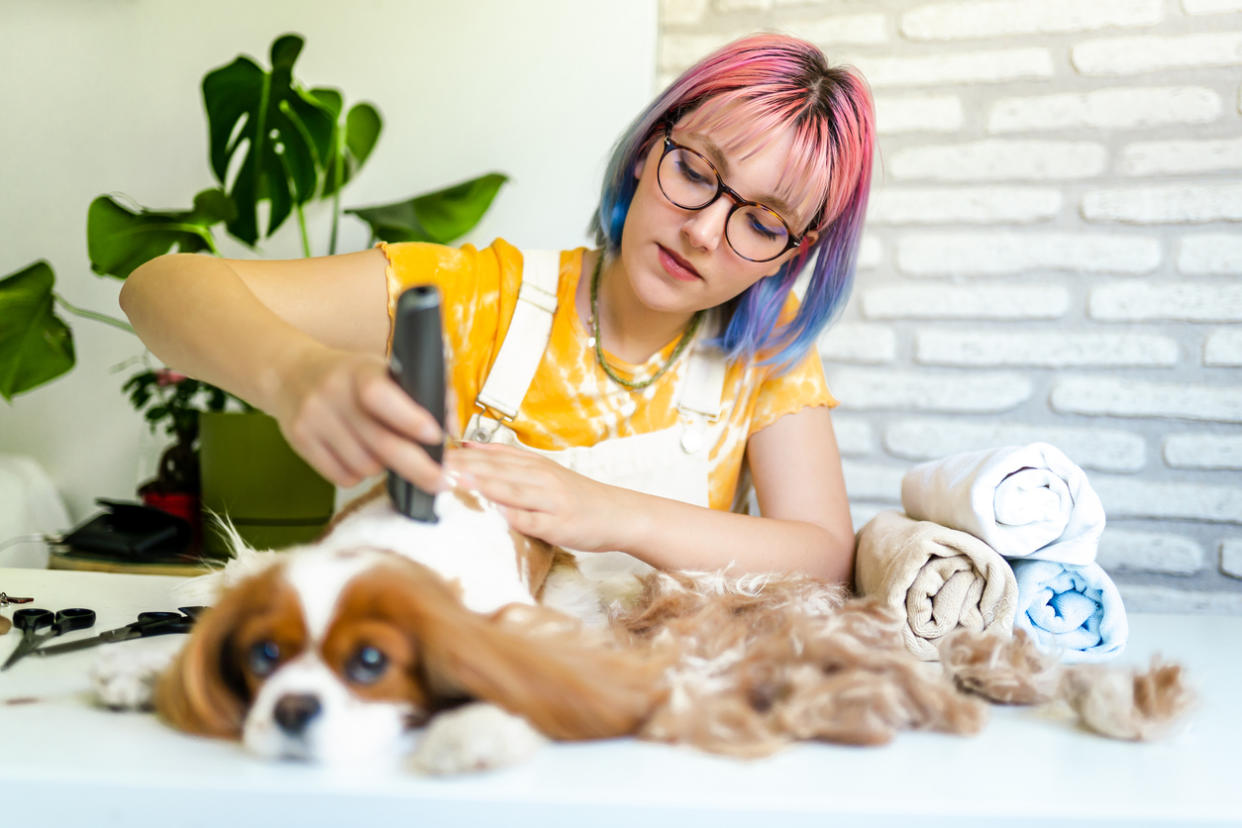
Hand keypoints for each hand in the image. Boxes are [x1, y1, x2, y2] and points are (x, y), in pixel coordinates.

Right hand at [271, 347, 444, 489]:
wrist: (289, 374)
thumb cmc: (351, 376)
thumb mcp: (381, 370)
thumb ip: (419, 393)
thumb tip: (450, 427)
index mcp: (359, 370)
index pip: (381, 396)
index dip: (411, 419)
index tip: (437, 437)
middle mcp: (333, 393)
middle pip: (381, 444)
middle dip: (419, 468)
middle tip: (443, 483)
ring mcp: (313, 419)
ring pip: (366, 466)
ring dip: (384, 468)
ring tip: (382, 451)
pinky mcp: (299, 442)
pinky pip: (343, 477)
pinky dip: (359, 474)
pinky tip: (357, 456)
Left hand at [444, 442, 625, 551]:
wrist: (620, 514)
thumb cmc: (578, 497)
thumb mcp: (544, 472)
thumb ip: (508, 460)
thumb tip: (467, 447)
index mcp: (534, 465)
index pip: (491, 455)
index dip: (460, 454)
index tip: (430, 454)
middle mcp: (541, 478)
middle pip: (495, 470)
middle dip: (462, 467)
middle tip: (430, 464)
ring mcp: (550, 502)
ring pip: (511, 490)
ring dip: (481, 484)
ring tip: (454, 480)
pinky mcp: (558, 525)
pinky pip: (531, 521)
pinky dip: (511, 516)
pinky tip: (492, 514)